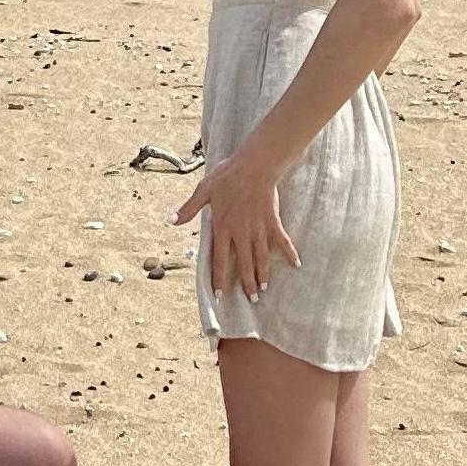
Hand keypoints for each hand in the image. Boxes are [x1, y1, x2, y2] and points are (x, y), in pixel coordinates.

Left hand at [175, 153, 297, 301]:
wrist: (253, 165)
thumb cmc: (227, 176)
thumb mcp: (203, 191)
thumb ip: (188, 209)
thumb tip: (170, 221)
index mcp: (223, 227)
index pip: (219, 258)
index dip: (219, 278)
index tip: (219, 295)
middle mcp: (241, 232)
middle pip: (244, 263)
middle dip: (247, 283)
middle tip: (251, 300)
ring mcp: (258, 228)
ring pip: (261, 257)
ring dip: (264, 274)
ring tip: (265, 289)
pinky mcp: (273, 222)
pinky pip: (282, 241)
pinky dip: (290, 253)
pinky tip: (296, 264)